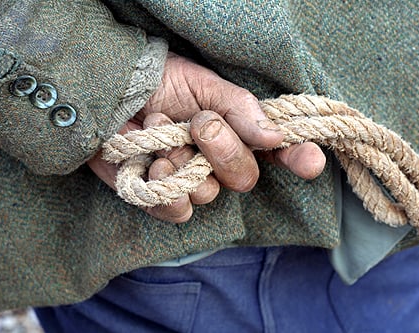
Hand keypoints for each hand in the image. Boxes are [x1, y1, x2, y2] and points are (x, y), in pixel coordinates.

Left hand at [89, 52, 325, 221]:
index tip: (311, 162)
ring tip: (158, 135)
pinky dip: (165, 189)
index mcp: (236, 130)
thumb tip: (275, 136)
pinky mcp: (160, 198)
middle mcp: (218, 160)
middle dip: (222, 150)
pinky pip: (179, 211)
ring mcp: (190, 181)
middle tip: (197, 124)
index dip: (298, 159)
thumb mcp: (202, 84)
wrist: (107, 93)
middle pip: (244, 178)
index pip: (277, 152)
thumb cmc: (158, 82)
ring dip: (182, 163)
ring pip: (209, 193)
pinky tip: (151, 166)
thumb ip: (239, 107)